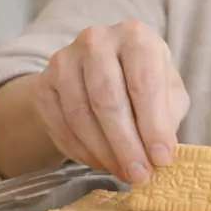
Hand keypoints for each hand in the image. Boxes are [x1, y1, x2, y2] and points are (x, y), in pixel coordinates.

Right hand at [30, 19, 188, 184]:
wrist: (98, 72)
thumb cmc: (142, 83)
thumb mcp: (168, 92)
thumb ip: (168, 116)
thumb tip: (161, 152)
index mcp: (134, 35)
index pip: (144, 82)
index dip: (153, 125)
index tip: (162, 158)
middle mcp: (96, 40)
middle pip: (107, 100)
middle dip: (126, 145)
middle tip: (140, 175)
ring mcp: (64, 60)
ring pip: (81, 116)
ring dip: (104, 152)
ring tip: (123, 172)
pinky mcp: (42, 84)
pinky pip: (60, 126)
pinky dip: (81, 151)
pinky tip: (100, 162)